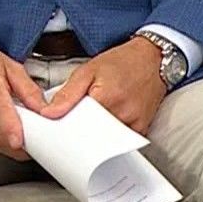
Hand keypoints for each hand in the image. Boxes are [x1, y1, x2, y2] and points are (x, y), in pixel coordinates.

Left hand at [40, 36, 166, 133]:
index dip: (67, 129)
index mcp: (105, 98)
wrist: (153, 59)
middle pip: (92, 136)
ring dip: (96, 135)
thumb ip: (67, 93)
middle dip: (81, 133)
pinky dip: (111, 136)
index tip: (59, 129)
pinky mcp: (142, 129)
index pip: (78, 127)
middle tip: (76, 122)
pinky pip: (121, 142)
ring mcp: (134, 124)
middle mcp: (122, 114)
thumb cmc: (122, 61)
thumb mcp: (88, 70)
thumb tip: (48, 113)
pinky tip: (108, 122)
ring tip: (94, 119)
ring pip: (106, 141)